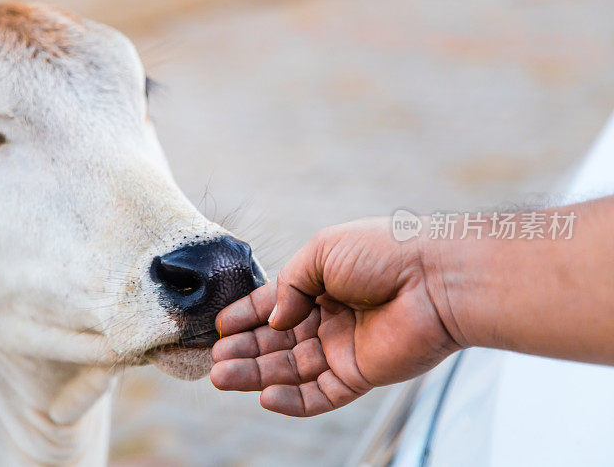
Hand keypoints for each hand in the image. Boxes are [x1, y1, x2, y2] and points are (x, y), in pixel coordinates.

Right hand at [210, 218, 460, 416]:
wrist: (437, 278)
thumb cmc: (384, 252)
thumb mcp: (322, 250)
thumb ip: (289, 284)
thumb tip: (274, 319)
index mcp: (323, 283)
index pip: (276, 304)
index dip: (247, 315)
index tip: (220, 326)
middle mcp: (331, 317)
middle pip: (278, 340)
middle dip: (244, 349)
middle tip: (214, 359)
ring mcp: (344, 348)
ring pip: (291, 368)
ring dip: (256, 374)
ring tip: (221, 377)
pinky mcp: (360, 375)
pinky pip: (320, 394)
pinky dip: (292, 400)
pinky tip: (265, 397)